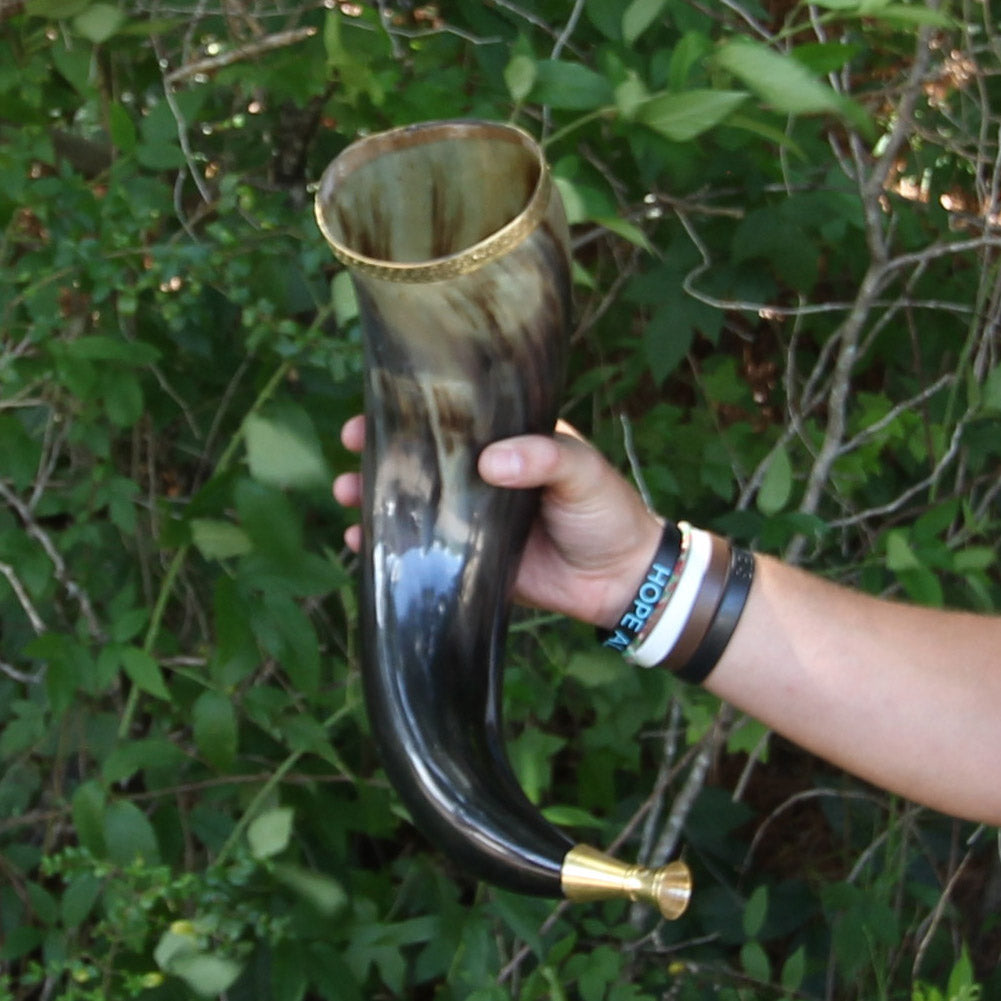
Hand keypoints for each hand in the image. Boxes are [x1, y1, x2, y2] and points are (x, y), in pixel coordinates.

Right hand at [333, 415, 661, 628]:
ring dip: (376, 499)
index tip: (376, 408)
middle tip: (350, 447)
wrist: (622, 580)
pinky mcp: (469, 562)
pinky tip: (362, 545)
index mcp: (508, 442)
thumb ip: (544, 459)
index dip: (412, 411)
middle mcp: (482, 477)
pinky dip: (392, 549)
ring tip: (345, 497)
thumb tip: (489, 462)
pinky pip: (424, 552)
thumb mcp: (583, 471)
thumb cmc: (608, 511)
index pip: (453, 419)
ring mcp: (472, 520)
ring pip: (414, 504)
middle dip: (380, 452)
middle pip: (422, 459)